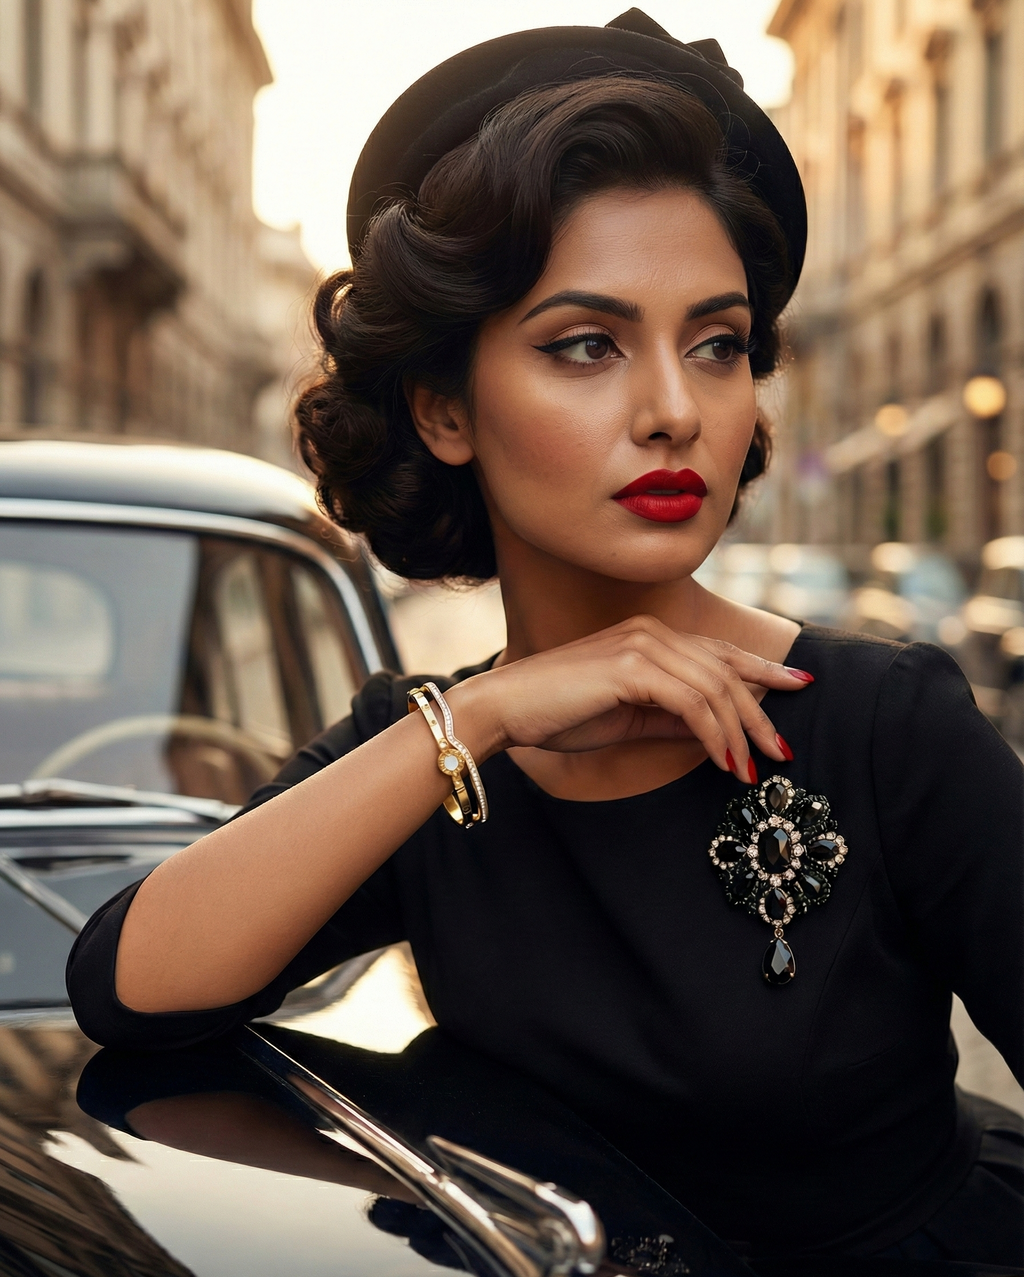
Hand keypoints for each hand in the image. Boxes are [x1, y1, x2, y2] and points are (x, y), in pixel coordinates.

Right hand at [448, 615, 811, 777]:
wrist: (506, 709)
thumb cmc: (560, 714)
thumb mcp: (630, 718)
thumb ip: (675, 720)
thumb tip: (719, 734)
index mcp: (650, 636)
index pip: (719, 651)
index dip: (762, 669)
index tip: (798, 686)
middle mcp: (651, 631)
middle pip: (726, 669)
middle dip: (760, 712)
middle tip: (782, 750)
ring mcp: (642, 645)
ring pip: (715, 687)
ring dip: (738, 733)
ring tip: (748, 768)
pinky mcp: (632, 667)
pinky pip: (692, 703)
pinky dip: (713, 735)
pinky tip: (721, 760)